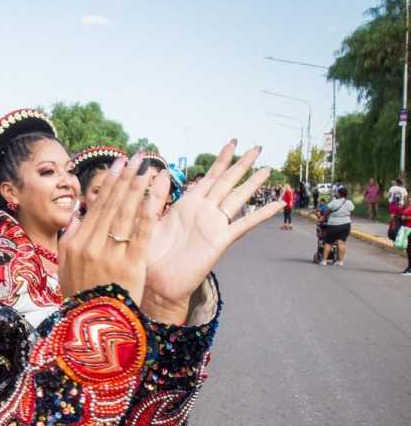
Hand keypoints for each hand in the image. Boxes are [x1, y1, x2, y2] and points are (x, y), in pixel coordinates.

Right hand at [58, 153, 169, 302]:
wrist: (93, 327)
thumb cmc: (82, 298)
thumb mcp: (66, 270)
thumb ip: (70, 241)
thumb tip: (77, 216)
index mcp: (74, 244)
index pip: (95, 207)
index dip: (109, 184)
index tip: (117, 166)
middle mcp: (90, 245)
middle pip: (111, 205)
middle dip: (125, 178)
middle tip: (136, 157)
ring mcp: (110, 253)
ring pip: (125, 214)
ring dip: (137, 188)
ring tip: (147, 169)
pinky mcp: (130, 264)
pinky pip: (140, 233)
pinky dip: (148, 212)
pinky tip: (156, 196)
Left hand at [142, 141, 282, 323]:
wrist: (154, 283)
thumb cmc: (148, 254)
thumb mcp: (148, 219)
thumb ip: (156, 197)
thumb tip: (159, 172)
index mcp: (186, 204)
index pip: (208, 177)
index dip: (220, 161)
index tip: (232, 143)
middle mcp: (203, 212)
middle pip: (227, 182)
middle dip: (241, 164)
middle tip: (257, 147)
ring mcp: (213, 225)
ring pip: (237, 198)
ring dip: (252, 183)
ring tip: (268, 168)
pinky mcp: (220, 240)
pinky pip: (244, 224)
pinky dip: (261, 214)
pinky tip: (277, 204)